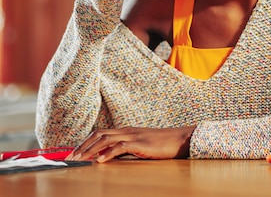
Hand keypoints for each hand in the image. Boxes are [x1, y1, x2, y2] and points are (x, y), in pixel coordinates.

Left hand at [67, 125, 195, 161]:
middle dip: (83, 145)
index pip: (100, 132)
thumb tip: (108, 157)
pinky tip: (100, 161)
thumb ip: (124, 149)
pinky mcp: (140, 143)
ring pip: (106, 139)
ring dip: (91, 149)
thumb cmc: (160, 144)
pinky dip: (108, 153)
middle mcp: (126, 130)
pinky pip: (120, 147)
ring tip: (80, 159)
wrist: (178, 139)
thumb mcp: (139, 145)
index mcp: (125, 130)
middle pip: (99, 134)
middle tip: (71, 157)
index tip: (74, 152)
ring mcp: (133, 135)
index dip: (85, 141)